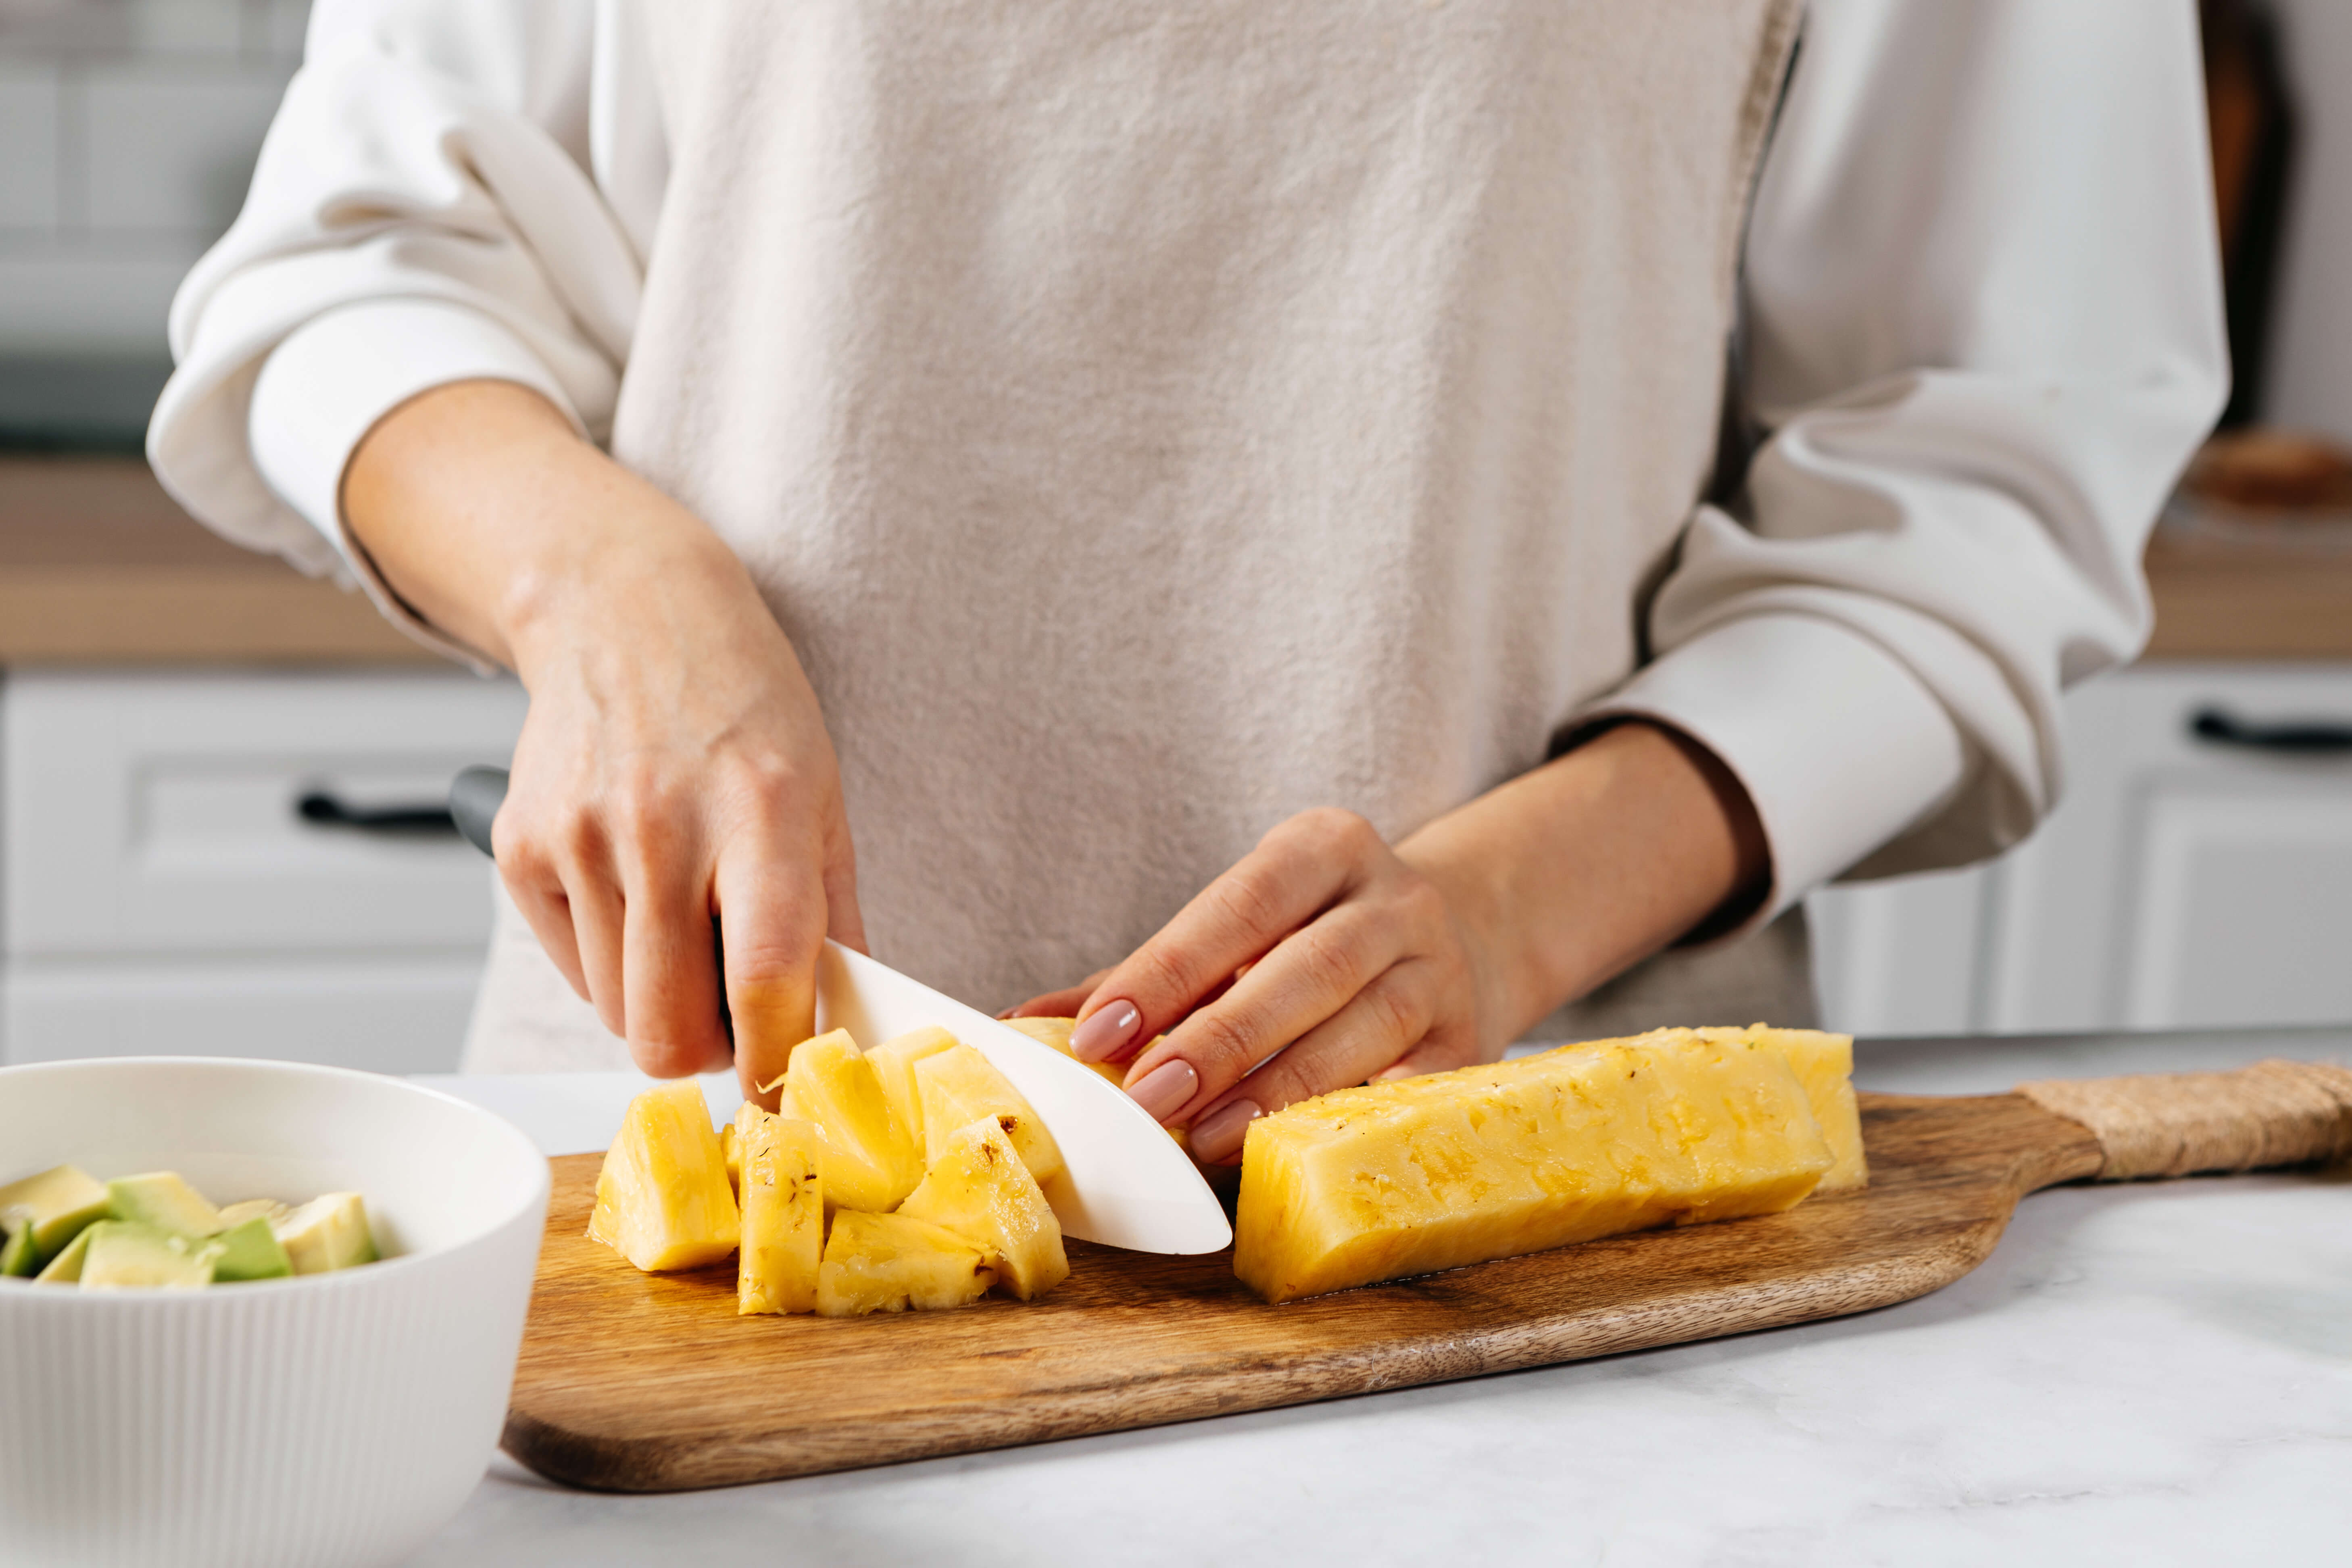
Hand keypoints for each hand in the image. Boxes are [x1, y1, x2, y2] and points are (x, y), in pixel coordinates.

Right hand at [346, 382, 863, 1104]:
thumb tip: (845, 1028)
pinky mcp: (521, 847)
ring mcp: (581, 838)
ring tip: (685, 929)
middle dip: (707, 1049)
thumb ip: (835, 919)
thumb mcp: (822, 797)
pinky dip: (608, 962)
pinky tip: (633, 892)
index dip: (775, 1059)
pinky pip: (571, 969)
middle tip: (733, 1014)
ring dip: (659, 1003)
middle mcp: (664, 827)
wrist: (628, 610)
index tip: (786, 1085)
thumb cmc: (743, 707)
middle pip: (668, 1030)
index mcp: (760, 815)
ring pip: (617, 1015)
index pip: (766, 977)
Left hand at [1044, 722, 1768, 1163]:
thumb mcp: (1240, 933)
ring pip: (1365, 1028)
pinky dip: (1357, 1118)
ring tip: (1204, 1140)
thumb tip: (1031, 1022)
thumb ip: (1148, 974)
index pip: (1240, 905)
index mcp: (1325, 849)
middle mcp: (1396, 901)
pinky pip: (1415, 1087)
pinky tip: (1300, 1152)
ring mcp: (1442, 972)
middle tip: (1148, 1100)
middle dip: (1221, 1038)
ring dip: (1280, 1089)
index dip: (1169, 970)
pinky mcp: (1472, 1044)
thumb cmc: (1310, 944)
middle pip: (1306, 968)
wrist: (1460, 942)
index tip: (1101, 1033)